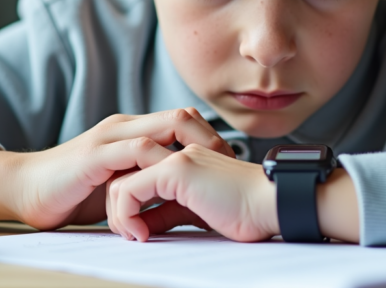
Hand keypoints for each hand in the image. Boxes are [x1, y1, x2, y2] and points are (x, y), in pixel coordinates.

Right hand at [0, 108, 233, 228]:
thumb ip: (146, 183)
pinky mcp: (95, 155)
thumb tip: (181, 199)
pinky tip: (173, 178)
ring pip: (164, 126)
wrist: (22, 190)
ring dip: (193, 146)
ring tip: (211, 169)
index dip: (210, 136)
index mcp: (131, 131)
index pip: (183, 120)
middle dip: (212, 137)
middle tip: (228, 164)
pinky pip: (136, 150)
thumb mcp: (118, 185)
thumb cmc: (71, 192)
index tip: (229, 161)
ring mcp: (109, 137)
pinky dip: (159, 162)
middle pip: (182, 115)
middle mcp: (124, 126)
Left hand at [106, 142, 278, 241]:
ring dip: (118, 214)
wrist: (270, 204)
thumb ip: (167, 212)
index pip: (137, 173)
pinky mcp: (175, 168)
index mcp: (183, 158)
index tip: (131, 229)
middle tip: (127, 234)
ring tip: (133, 235)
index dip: (127, 203)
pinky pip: (129, 189)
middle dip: (116, 207)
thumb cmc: (245, 211)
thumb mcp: (194, 212)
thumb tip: (143, 224)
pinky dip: (126, 216)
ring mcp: (175, 156)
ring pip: (120, 180)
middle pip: (123, 174)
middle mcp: (176, 151)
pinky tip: (142, 234)